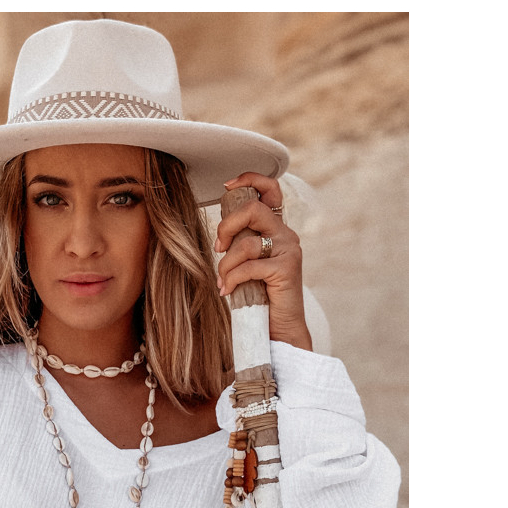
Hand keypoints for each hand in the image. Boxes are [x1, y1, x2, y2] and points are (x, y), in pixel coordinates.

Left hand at [214, 173, 311, 349]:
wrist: (281, 328)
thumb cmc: (260, 296)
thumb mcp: (248, 263)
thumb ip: (241, 243)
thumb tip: (220, 233)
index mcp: (277, 229)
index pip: (271, 188)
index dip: (250, 179)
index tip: (226, 187)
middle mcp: (286, 234)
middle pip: (253, 208)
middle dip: (226, 225)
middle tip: (218, 247)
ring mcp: (289, 250)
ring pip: (247, 242)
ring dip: (226, 263)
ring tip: (223, 280)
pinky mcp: (286, 269)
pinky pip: (250, 267)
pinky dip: (232, 279)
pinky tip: (227, 291)